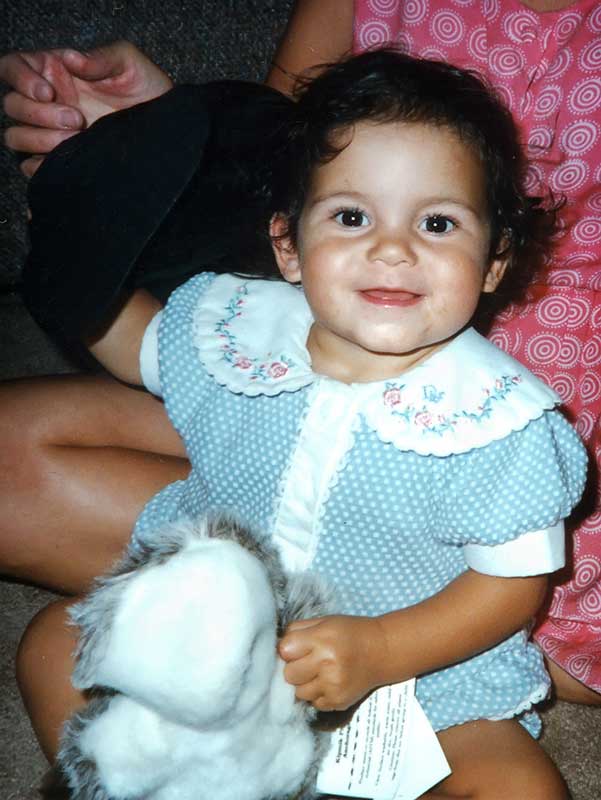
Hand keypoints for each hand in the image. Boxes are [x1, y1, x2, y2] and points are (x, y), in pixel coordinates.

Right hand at [0, 41, 172, 175]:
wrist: (165, 131)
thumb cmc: (148, 91)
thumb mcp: (128, 63)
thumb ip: (100, 57)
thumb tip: (70, 59)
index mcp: (53, 72)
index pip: (12, 67)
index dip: (19, 78)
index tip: (47, 91)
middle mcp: (46, 103)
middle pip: (12, 106)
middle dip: (40, 114)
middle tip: (77, 119)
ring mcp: (51, 133)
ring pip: (17, 137)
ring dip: (40, 139)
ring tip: (77, 137)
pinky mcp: (61, 160)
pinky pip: (31, 167)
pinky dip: (41, 165)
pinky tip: (68, 159)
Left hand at [278, 615, 386, 710]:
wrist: (382, 650)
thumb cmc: (350, 632)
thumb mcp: (324, 622)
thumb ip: (297, 631)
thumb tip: (276, 647)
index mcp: (322, 639)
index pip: (284, 650)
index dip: (288, 649)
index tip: (296, 647)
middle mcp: (327, 664)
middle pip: (288, 674)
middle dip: (294, 668)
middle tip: (307, 661)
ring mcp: (333, 686)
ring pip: (298, 692)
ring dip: (304, 684)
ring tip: (317, 672)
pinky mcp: (338, 702)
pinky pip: (313, 703)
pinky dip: (316, 694)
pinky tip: (327, 682)